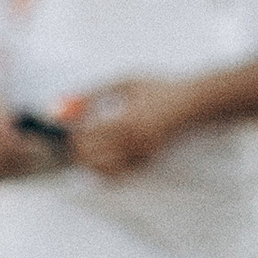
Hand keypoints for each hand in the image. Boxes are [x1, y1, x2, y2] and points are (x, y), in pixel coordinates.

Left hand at [64, 78, 196, 176]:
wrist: (193, 104)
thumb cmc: (158, 89)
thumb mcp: (125, 83)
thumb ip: (94, 93)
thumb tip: (64, 104)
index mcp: (125, 122)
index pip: (86, 137)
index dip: (70, 135)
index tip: (64, 128)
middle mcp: (134, 144)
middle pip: (91, 157)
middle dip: (76, 149)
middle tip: (70, 139)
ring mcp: (142, 156)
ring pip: (103, 170)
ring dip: (88, 160)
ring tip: (84, 147)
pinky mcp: (148, 163)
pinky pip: (119, 174)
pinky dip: (104, 168)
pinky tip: (101, 155)